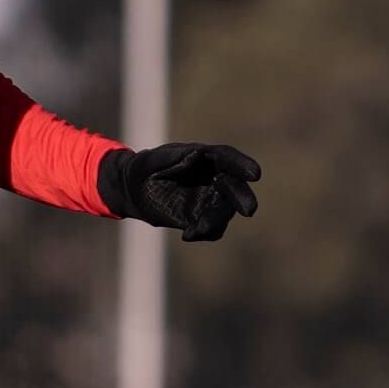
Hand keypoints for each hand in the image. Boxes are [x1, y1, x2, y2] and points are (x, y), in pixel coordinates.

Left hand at [98, 143, 260, 241]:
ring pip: (224, 211)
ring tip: (196, 229)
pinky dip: (205, 232)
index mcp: (203, 157)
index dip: (241, 164)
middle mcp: (212, 177)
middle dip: (242, 197)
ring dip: (216, 221)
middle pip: (233, 186)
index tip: (255, 174)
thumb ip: (171, 157)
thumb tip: (197, 153)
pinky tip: (188, 234)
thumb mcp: (150, 161)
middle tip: (249, 210)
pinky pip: (212, 228)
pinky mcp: (202, 217)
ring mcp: (210, 198)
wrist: (133, 190)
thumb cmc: (143, 168)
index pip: (226, 158)